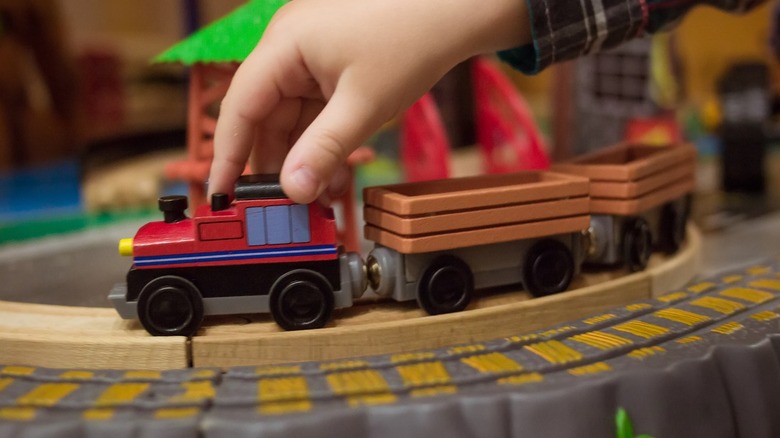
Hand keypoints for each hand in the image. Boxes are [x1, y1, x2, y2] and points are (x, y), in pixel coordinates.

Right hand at [209, 0, 528, 202]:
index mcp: (283, 44)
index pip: (239, 107)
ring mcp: (311, 52)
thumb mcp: (364, 104)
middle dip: (277, 163)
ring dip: (304, 155)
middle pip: (265, 115)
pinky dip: (322, 138)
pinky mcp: (333, 60)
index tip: (222, 197)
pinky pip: (316, 106)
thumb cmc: (412, 36)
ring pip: (293, 115)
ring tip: (320, 194)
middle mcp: (289, 45)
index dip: (227, 156)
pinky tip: (333, 169)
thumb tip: (293, 191)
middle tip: (286, 206)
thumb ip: (324, 150)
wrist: (457, 5)